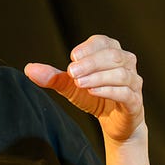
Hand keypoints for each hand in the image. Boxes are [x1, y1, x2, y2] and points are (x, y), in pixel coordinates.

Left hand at [24, 34, 144, 144]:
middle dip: (90, 62)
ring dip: (98, 76)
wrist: (113, 123)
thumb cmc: (93, 97)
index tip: (72, 57)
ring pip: (120, 74)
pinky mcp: (135, 102)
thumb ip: (53, 77)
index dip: (88, 48)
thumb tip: (29, 69)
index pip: (103, 42)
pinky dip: (109, 90)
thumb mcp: (70, 86)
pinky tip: (93, 91)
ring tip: (79, 83)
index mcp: (111, 53)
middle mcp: (126, 64)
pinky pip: (126, 93)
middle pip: (112, 56)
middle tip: (71, 72)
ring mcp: (134, 82)